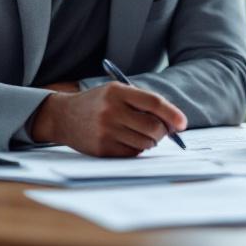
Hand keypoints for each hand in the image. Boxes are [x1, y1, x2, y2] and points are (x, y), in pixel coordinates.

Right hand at [29, 82, 186, 156]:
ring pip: (146, 143)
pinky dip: (137, 148)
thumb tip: (174, 123)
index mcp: (116, 92)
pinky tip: (126, 140)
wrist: (63, 116)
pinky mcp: (102, 149)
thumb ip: (143, 102)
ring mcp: (105, 132)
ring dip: (151, 141)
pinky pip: (133, 153)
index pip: (153, 103)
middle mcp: (111, 111)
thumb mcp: (117, 92)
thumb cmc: (98, 103)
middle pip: (153, 127)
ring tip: (139, 133)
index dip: (172, 114)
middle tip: (162, 130)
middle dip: (163, 131)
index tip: (182, 124)